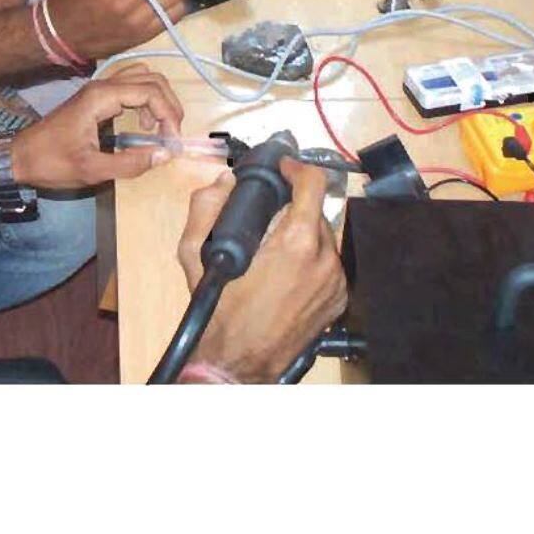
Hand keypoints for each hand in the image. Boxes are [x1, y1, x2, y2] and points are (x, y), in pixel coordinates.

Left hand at [11, 66, 184, 189]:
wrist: (20, 156)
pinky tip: (144, 125)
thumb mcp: (92, 170)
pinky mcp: (96, 96)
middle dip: (169, 105)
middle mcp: (101, 85)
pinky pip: (130, 86)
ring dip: (158, 100)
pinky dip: (146, 100)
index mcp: (100, 98)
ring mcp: (98, 88)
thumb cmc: (51, 163)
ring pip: (142, 78)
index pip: (150, 91)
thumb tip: (165, 154)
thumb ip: (130, 163)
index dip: (169, 114)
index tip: (173, 142)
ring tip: (159, 130)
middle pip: (151, 78)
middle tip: (172, 135)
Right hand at [176, 160, 347, 382]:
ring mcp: (335, 282)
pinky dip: (311, 260)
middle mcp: (324, 260)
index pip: (313, 183)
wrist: (237, 365)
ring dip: (303, 235)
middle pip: (316, 212)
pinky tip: (287, 274)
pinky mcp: (338, 300)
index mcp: (295, 243)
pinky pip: (328, 265)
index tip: (284, 168)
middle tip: (268, 215)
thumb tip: (224, 182)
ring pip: (324, 239)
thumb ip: (206, 208)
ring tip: (275, 248)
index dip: (297, 168)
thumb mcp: (195, 255)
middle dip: (293, 207)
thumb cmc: (218, 311)